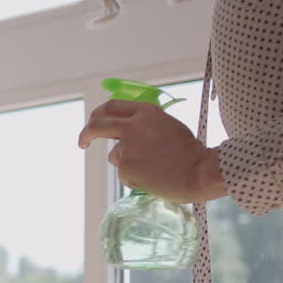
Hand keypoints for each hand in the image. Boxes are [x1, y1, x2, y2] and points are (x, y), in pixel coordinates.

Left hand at [78, 99, 225, 202]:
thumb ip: (144, 124)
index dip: (99, 114)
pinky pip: (124, 173)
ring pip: (115, 155)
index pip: (112, 106)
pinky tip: (153, 176)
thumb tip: (123, 131)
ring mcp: (127, 147)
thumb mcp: (167, 126)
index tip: (93, 121)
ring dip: (127, 162)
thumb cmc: (189, 151)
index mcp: (146, 112)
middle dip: (86, 134)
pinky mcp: (125, 167)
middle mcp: (132, 127)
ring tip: (153, 166)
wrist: (199, 172)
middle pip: (97, 125)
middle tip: (83, 143)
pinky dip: (134, 176)